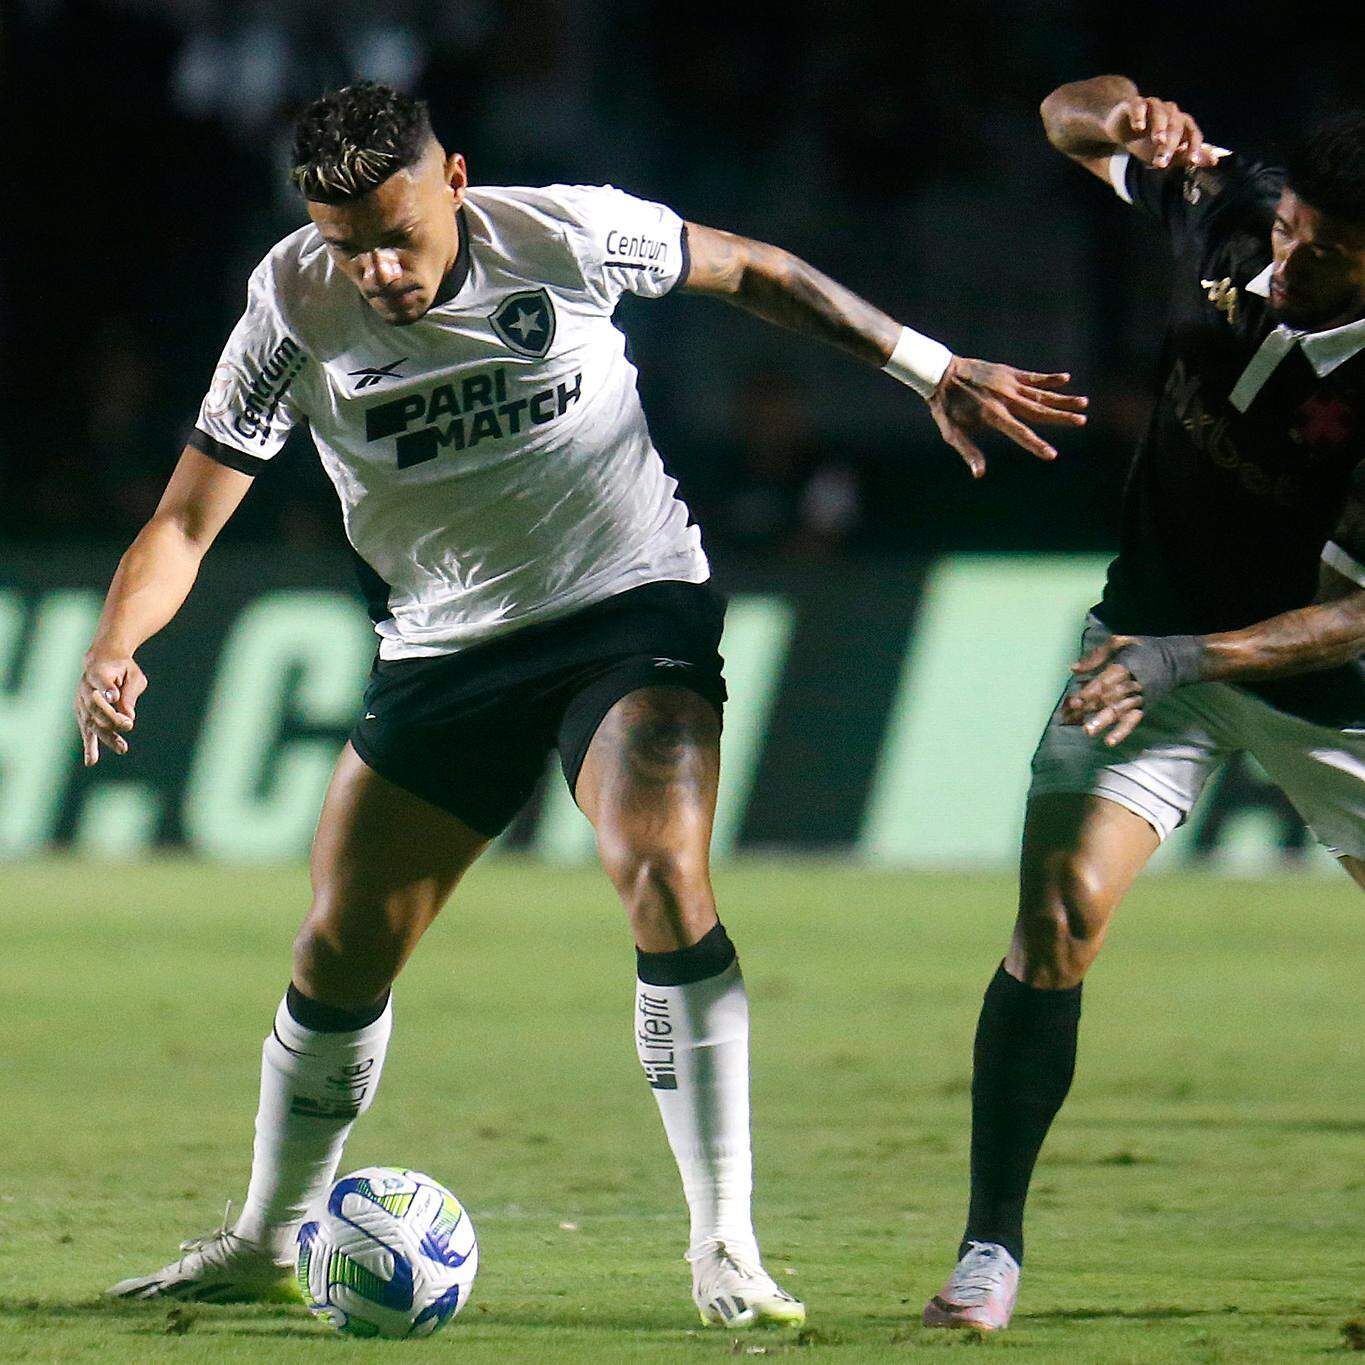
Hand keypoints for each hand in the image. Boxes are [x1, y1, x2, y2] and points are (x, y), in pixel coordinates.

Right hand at [75, 652, 146, 765]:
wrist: (103, 662)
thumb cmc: (122, 669)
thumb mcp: (133, 676)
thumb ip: (130, 693)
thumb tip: (128, 716)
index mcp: (98, 672)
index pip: (101, 682)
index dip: (106, 689)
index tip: (114, 696)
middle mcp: (85, 688)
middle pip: (95, 706)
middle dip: (111, 718)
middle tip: (128, 725)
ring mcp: (81, 702)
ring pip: (91, 722)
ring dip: (106, 736)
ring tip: (122, 748)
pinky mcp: (82, 714)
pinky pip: (86, 731)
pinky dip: (89, 746)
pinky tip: (91, 761)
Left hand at [926, 357, 1086, 477]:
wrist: (941, 373)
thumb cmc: (946, 408)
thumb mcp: (952, 433)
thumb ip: (968, 451)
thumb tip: (979, 474)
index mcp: (992, 415)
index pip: (1019, 433)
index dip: (1035, 445)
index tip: (1052, 455)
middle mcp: (1004, 398)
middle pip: (1039, 410)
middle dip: (1062, 417)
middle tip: (1082, 421)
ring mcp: (1008, 383)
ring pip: (1040, 393)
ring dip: (1062, 398)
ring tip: (1083, 402)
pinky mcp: (1008, 372)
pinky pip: (1032, 377)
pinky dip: (1049, 379)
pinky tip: (1066, 379)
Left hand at [1061, 636, 1145, 744]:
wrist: (1178, 660)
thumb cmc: (1144, 649)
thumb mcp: (1121, 642)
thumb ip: (1097, 654)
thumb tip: (1073, 669)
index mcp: (1126, 665)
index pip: (1106, 680)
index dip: (1090, 690)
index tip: (1074, 700)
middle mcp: (1132, 683)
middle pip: (1109, 697)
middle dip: (1090, 707)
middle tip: (1071, 717)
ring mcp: (1139, 697)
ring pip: (1119, 710)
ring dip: (1102, 721)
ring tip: (1087, 731)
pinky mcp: (1145, 708)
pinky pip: (1133, 720)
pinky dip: (1122, 731)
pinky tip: (1110, 742)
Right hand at [1103, 94, 1218, 170]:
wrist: (1122, 127)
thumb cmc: (1146, 142)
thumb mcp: (1166, 153)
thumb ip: (1186, 157)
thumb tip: (1215, 160)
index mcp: (1181, 123)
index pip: (1193, 133)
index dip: (1194, 146)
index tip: (1192, 161)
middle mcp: (1170, 112)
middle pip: (1175, 125)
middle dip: (1171, 144)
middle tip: (1162, 162)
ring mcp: (1152, 105)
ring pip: (1160, 113)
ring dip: (1160, 126)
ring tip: (1158, 140)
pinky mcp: (1134, 104)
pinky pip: (1139, 105)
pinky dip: (1139, 115)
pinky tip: (1138, 127)